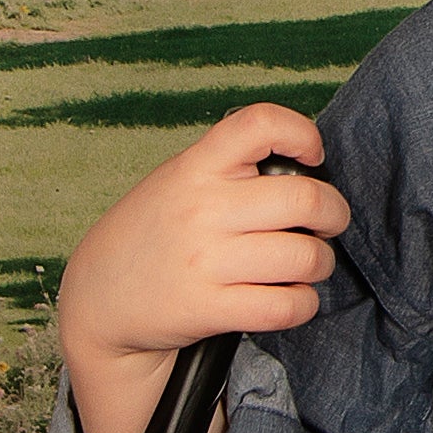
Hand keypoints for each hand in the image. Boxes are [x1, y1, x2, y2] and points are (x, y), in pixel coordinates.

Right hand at [57, 104, 349, 432]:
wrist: (98, 298)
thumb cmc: (152, 234)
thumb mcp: (176, 181)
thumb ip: (229, 169)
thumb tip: (304, 171)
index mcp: (196, 167)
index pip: (259, 125)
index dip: (301, 133)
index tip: (311, 155)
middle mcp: (202, 209)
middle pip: (306, 200)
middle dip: (335, 214)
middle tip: (330, 222)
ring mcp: (205, 261)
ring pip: (306, 257)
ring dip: (321, 263)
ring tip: (309, 264)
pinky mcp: (210, 308)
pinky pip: (287, 306)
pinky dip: (303, 303)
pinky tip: (292, 297)